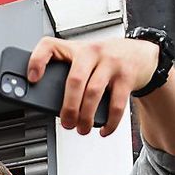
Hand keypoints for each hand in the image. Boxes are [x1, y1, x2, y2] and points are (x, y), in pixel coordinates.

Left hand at [27, 36, 159, 136]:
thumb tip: (50, 105)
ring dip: (86, 117)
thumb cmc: (106, 61)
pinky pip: (116, 105)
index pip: (49, 46)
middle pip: (74, 80)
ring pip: (93, 93)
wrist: (142, 55)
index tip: (32, 78)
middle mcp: (92, 52)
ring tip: (82, 129)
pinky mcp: (127, 77)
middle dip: (68, 107)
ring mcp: (111, 63)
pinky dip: (109, 122)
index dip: (38, 60)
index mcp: (76, 48)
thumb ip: (69, 74)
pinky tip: (104, 128)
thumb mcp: (86, 59)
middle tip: (66, 123)